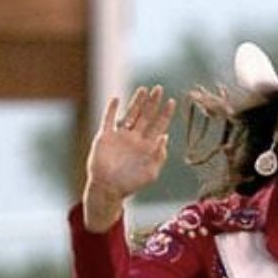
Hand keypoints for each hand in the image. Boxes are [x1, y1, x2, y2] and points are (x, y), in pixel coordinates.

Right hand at [83, 85, 177, 231]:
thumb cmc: (130, 184)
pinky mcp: (105, 137)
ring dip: (136, 102)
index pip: (159, 126)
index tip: (172, 101)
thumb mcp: (151, 172)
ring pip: (130, 114)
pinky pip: (109, 120)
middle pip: (146, 116)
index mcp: (147, 146)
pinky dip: (111, 109)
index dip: (165, 114)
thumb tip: (165, 137)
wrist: (108, 189)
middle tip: (159, 88)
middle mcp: (135, 138)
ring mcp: (120, 136)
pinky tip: (116, 99)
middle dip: (153, 103)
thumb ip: (159, 156)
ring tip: (143, 89)